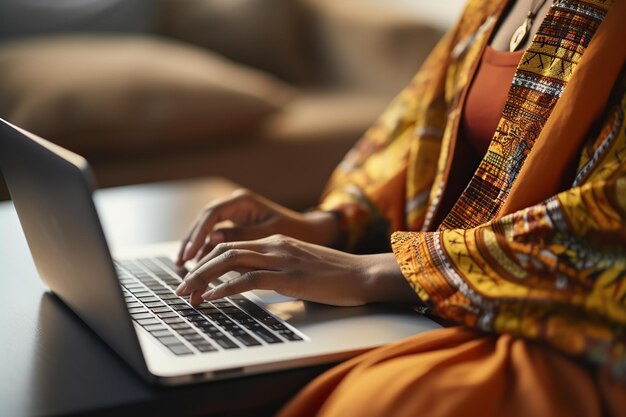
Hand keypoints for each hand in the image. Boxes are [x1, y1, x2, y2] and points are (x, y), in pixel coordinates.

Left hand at [175, 234, 420, 306]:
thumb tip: (257, 283)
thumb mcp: (302, 267)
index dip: (208, 262)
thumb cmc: (336, 275)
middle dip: (197, 269)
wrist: (364, 273)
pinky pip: (248, 279)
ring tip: (185, 293)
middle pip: (224, 251)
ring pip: (230, 262)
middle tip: (179, 288)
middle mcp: (274, 245)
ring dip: (202, 278)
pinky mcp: (288, 276)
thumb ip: (278, 270)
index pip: (233, 247)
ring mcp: (281, 258)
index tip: (193, 279)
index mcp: (277, 242)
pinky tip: (210, 297)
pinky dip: (224, 288)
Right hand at [176, 189, 339, 265]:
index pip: (212, 214)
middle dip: (191, 242)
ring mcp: (235, 216)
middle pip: (204, 222)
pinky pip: (216, 239)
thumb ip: (242, 236)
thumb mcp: (269, 234)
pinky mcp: (237, 228)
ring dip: (196, 249)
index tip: (189, 252)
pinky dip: (207, 252)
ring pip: (208, 231)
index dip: (198, 233)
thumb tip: (212, 238)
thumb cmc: (296, 231)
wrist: (312, 232)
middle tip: (180, 263)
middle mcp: (236, 205)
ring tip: (184, 268)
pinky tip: (199, 268)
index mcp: (244, 201)